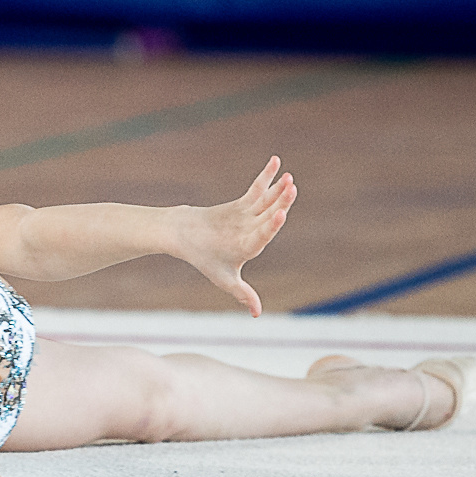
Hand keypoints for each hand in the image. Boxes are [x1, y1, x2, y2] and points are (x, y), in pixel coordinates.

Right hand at [171, 156, 295, 314]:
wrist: (184, 236)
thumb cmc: (203, 259)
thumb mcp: (223, 278)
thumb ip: (242, 293)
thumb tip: (257, 314)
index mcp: (251, 247)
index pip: (265, 234)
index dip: (272, 224)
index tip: (280, 213)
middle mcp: (254, 231)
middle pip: (270, 213)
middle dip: (281, 201)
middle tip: (291, 188)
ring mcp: (249, 216)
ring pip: (267, 200)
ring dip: (278, 189)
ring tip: (290, 178)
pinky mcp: (242, 204)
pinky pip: (257, 188)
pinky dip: (266, 176)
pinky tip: (277, 162)